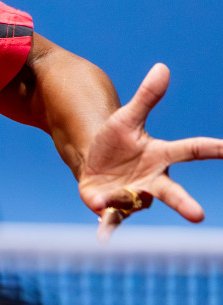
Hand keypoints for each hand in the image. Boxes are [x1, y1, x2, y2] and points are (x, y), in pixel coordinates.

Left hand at [79, 64, 222, 236]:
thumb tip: (162, 67)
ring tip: (104, 197)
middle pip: (171, 192)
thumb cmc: (117, 140)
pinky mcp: (112, 206)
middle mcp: (153, 181)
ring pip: (134, 201)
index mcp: (162, 156)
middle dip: (184, 203)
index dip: (213, 149)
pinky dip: (107, 224)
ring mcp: (134, 196)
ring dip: (121, 200)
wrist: (95, 162)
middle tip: (198, 215)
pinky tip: (103, 236)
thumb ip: (146, 97)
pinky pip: (112, 218)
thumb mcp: (127, 117)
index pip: (191, 150)